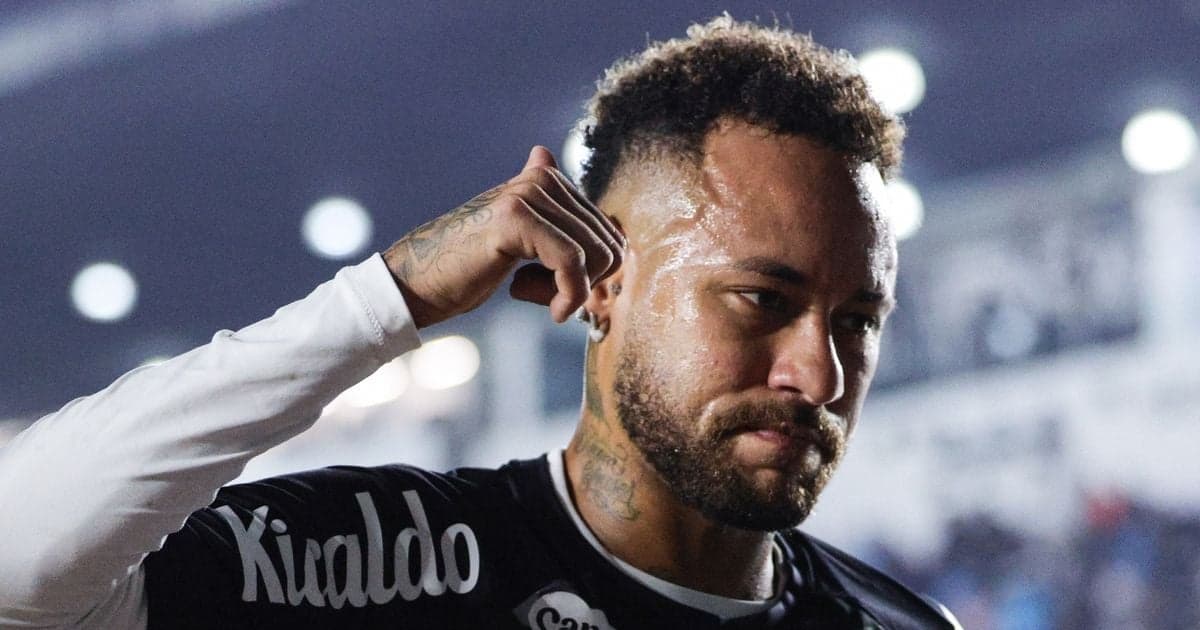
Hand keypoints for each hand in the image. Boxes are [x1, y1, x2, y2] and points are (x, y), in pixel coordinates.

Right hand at [383, 146, 624, 327]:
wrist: (416, 283)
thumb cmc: (468, 269)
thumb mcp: (520, 241)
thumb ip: (552, 216)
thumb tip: (552, 164)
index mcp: (547, 179)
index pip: (610, 234)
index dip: (593, 276)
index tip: (559, 292)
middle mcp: (541, 178)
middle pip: (610, 246)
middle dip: (584, 284)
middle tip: (543, 296)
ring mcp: (527, 195)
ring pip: (597, 256)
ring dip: (570, 292)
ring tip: (528, 293)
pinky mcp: (515, 219)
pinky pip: (572, 264)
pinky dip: (567, 297)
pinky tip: (541, 307)